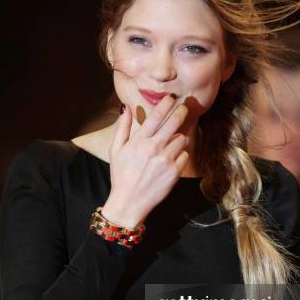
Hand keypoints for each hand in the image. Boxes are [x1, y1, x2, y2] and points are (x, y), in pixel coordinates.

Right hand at [101, 95, 189, 227]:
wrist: (129, 202)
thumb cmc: (121, 175)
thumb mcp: (115, 150)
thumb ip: (122, 128)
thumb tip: (124, 107)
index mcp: (139, 141)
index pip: (156, 116)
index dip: (166, 104)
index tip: (171, 98)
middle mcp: (154, 148)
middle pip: (174, 122)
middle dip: (181, 112)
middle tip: (184, 107)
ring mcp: (166, 160)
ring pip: (182, 139)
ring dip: (179, 138)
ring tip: (172, 142)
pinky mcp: (174, 172)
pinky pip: (184, 155)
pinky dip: (180, 155)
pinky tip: (171, 159)